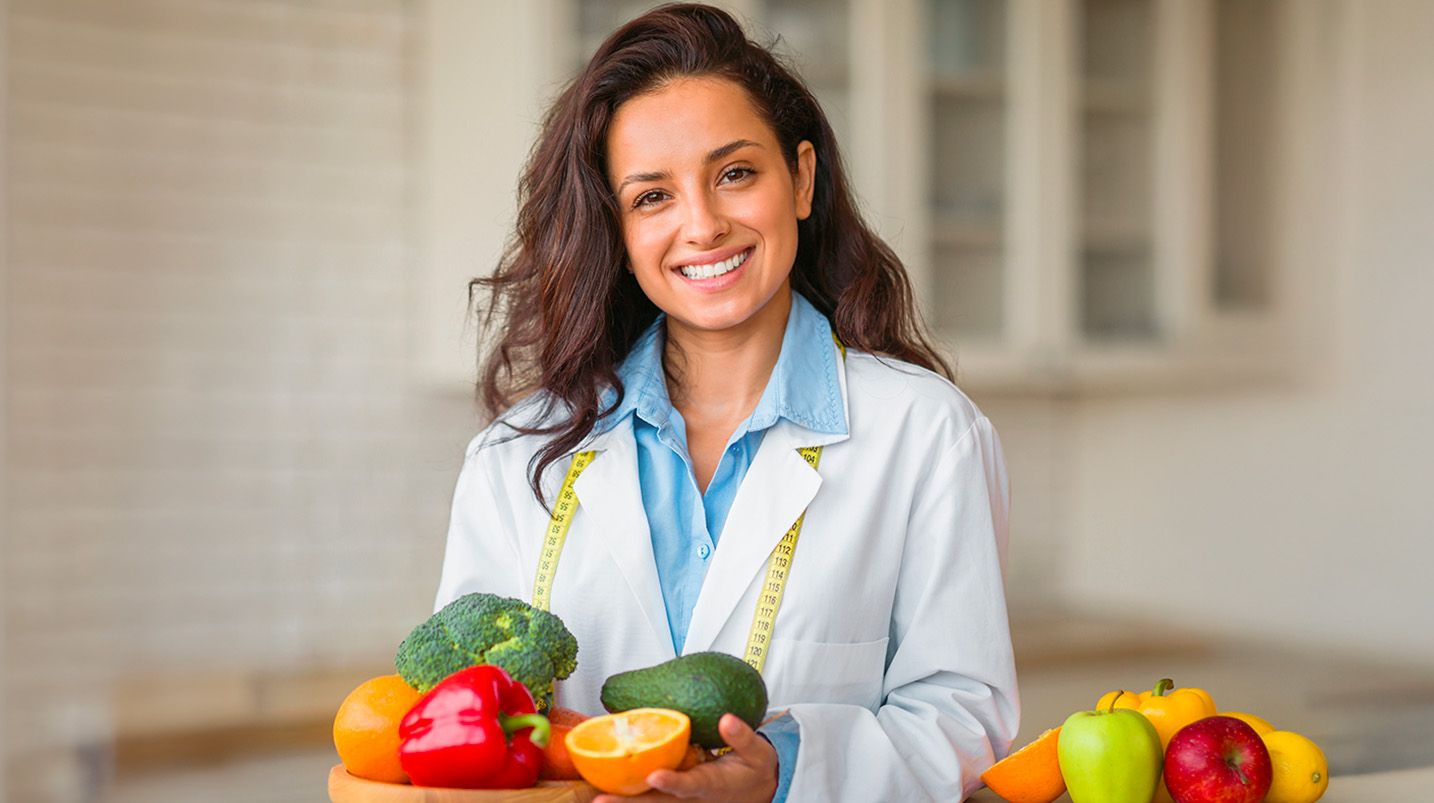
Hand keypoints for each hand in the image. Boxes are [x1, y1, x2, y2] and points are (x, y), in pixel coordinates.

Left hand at [591, 714, 778, 802]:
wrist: (759, 791)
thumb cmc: (754, 771)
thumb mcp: (758, 754)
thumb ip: (742, 738)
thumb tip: (726, 719)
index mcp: (712, 787)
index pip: (690, 787)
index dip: (672, 783)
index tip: (655, 775)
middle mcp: (692, 799)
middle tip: (601, 800)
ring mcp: (681, 800)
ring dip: (622, 802)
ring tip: (593, 797)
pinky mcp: (674, 797)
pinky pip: (649, 798)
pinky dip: (627, 795)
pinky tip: (602, 787)